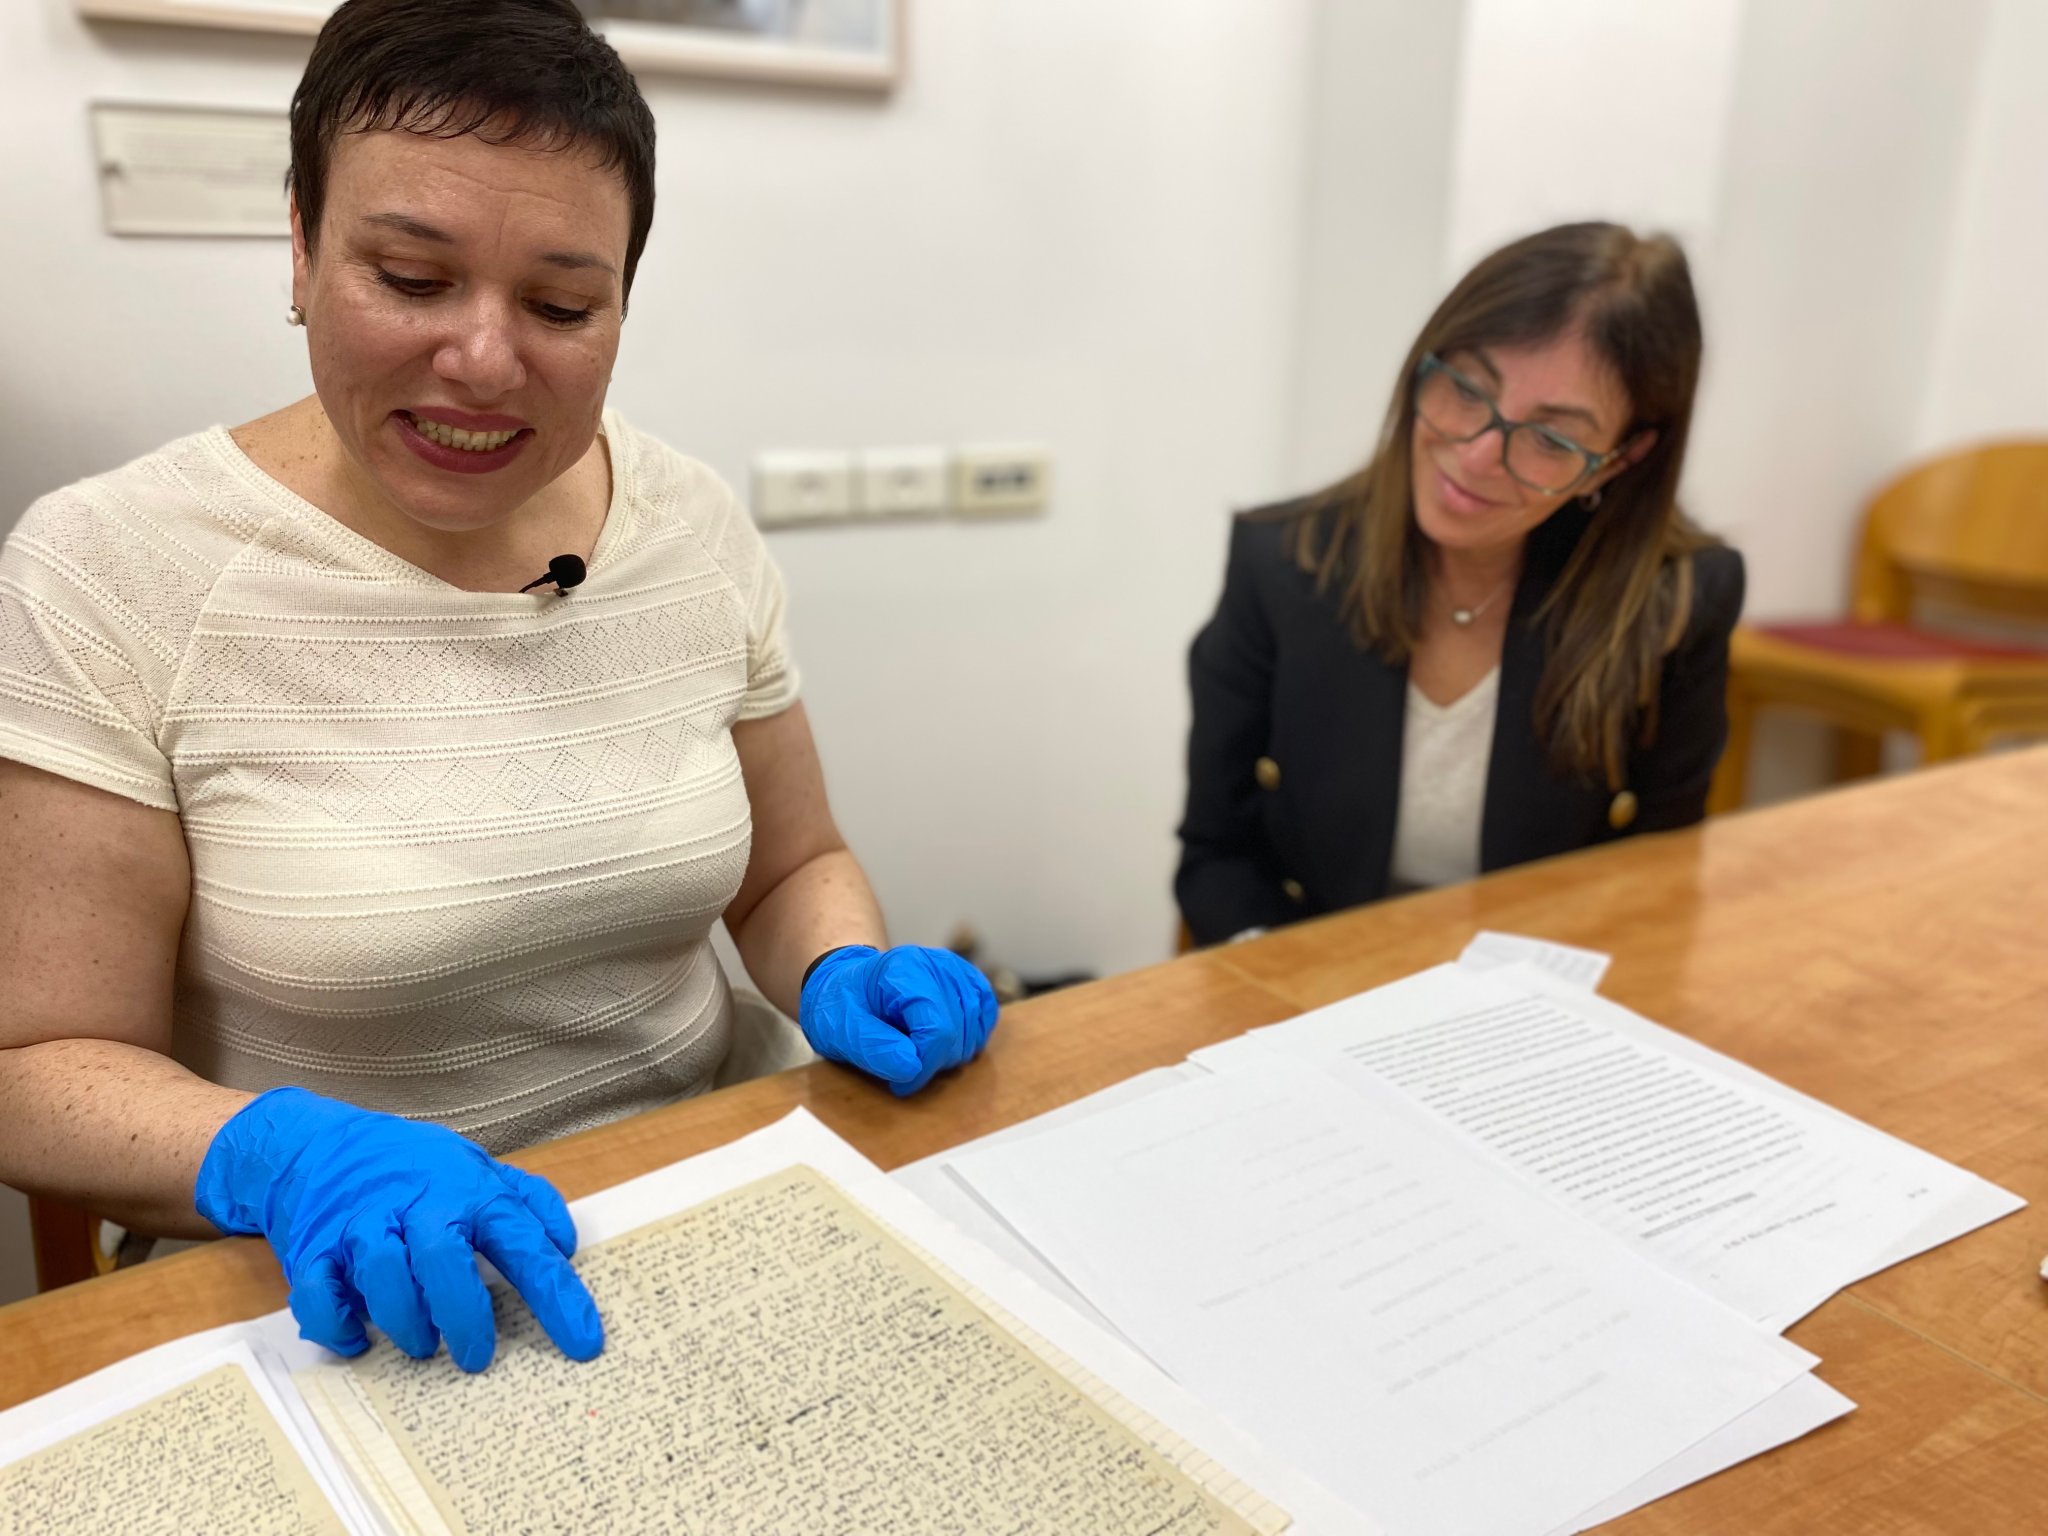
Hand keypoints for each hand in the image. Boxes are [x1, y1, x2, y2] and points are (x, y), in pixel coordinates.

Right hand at [194, 1088, 602, 1372]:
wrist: (318, 1146)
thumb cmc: (415, 1167)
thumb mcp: (480, 1169)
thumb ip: (529, 1202)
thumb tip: (566, 1246)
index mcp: (469, 1190)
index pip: (525, 1244)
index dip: (558, 1297)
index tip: (585, 1344)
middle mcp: (416, 1203)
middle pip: (443, 1258)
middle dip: (463, 1315)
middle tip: (476, 1356)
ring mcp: (361, 1223)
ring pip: (383, 1274)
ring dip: (405, 1321)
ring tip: (422, 1346)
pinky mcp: (312, 1247)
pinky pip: (319, 1293)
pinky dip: (337, 1325)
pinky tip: (358, 1341)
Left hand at [799, 945, 999, 1095]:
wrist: (845, 985)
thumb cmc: (841, 1006)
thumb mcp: (840, 1030)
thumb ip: (874, 1048)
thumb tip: (913, 1067)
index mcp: (904, 970)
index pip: (937, 1029)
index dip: (924, 1066)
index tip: (900, 1085)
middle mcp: (936, 964)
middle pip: (958, 1031)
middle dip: (933, 1062)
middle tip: (903, 1067)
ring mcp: (955, 969)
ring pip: (975, 1026)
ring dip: (951, 1052)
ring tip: (917, 1053)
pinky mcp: (966, 979)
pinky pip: (986, 1013)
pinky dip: (971, 1036)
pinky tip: (945, 1044)